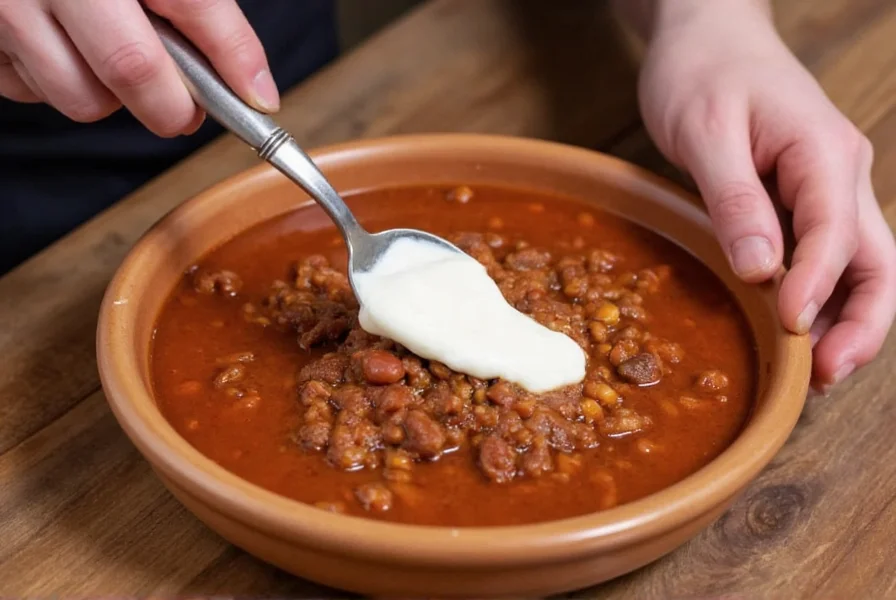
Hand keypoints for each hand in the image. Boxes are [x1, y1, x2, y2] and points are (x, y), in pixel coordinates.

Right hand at [0, 0, 278, 135]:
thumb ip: (204, 16)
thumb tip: (257, 92)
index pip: (190, 5)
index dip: (231, 58)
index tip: (257, 101)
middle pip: (131, 71)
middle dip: (172, 104)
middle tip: (185, 102)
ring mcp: (6, 11)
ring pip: (83, 100)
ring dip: (112, 97)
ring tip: (111, 54)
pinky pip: (34, 94)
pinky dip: (60, 85)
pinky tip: (64, 49)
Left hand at [637, 0, 895, 388]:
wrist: (706, 36)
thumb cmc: (702, 74)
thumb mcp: (706, 132)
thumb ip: (734, 200)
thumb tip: (761, 271)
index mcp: (822, 152)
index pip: (835, 230)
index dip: (818, 284)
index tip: (792, 326)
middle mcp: (840, 174)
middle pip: (874, 259)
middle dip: (860, 322)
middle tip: (826, 376)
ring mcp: (828, 188)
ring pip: (859, 264)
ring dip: (847, 318)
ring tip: (819, 373)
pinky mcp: (805, 199)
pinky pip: (829, 255)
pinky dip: (824, 296)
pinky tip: (802, 329)